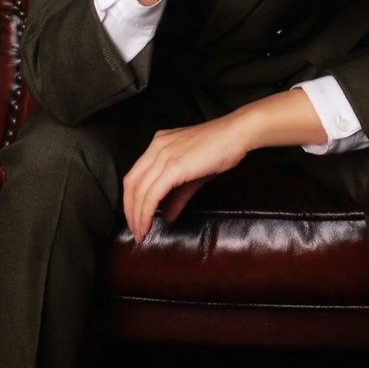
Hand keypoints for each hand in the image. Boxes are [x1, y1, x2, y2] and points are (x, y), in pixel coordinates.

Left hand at [123, 115, 249, 243]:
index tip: (135, 218)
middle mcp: (156, 147)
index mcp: (158, 145)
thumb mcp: (194, 175)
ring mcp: (163, 155)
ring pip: (139, 191)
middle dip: (130, 210)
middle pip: (131, 184)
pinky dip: (146, 212)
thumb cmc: (221, 150)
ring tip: (141, 233)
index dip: (131, 199)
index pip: (134, 176)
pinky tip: (148, 224)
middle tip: (135, 230)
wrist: (238, 134)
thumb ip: (177, 195)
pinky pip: (152, 194)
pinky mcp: (173, 166)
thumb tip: (167, 216)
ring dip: (137, 216)